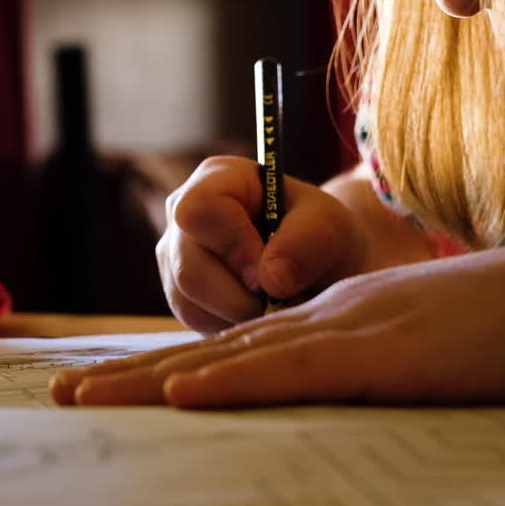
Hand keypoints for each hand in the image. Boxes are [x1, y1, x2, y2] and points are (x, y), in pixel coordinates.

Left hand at [51, 234, 504, 406]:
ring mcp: (356, 329)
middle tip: (61, 394)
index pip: (243, 346)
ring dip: (152, 381)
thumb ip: (396, 370)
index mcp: (345, 318)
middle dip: (133, 376)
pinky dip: (232, 382)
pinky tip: (181, 394)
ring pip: (234, 357)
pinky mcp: (386, 354)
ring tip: (82, 399)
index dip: (174, 367)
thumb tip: (369, 403)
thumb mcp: (444, 348)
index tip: (120, 388)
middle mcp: (333, 316)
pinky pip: (294, 371)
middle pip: (215, 347)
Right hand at [157, 156, 367, 332]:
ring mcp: (175, 257)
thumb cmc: (319, 233)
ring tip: (273, 303)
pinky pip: (194, 322)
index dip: (233, 246)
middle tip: (279, 298)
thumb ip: (307, 242)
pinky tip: (257, 312)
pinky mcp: (179, 295)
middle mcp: (183, 216)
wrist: (316, 263)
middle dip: (239, 296)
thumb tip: (270, 279)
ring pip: (189, 302)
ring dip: (239, 315)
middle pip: (188, 269)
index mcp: (216, 179)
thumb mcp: (329, 226)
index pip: (199, 211)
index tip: (268, 272)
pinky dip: (231, 326)